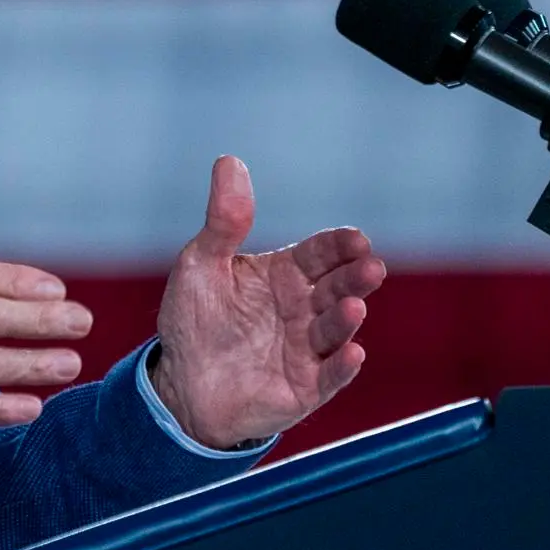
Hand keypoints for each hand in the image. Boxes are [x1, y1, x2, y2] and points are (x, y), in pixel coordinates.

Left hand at [151, 156, 386, 448]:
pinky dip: (342, 367)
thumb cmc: (193, 320)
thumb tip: (229, 161)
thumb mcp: (201, 263)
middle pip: (336, 288)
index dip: (339, 245)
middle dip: (355, 277)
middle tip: (370, 266)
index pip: (320, 254)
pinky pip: (329, 377)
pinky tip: (353, 353)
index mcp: (284, 274)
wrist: (179, 385)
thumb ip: (224, 220)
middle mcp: (303, 309)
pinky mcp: (306, 389)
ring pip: (335, 330)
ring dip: (346, 319)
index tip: (356, 238)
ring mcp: (307, 349)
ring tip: (353, 306)